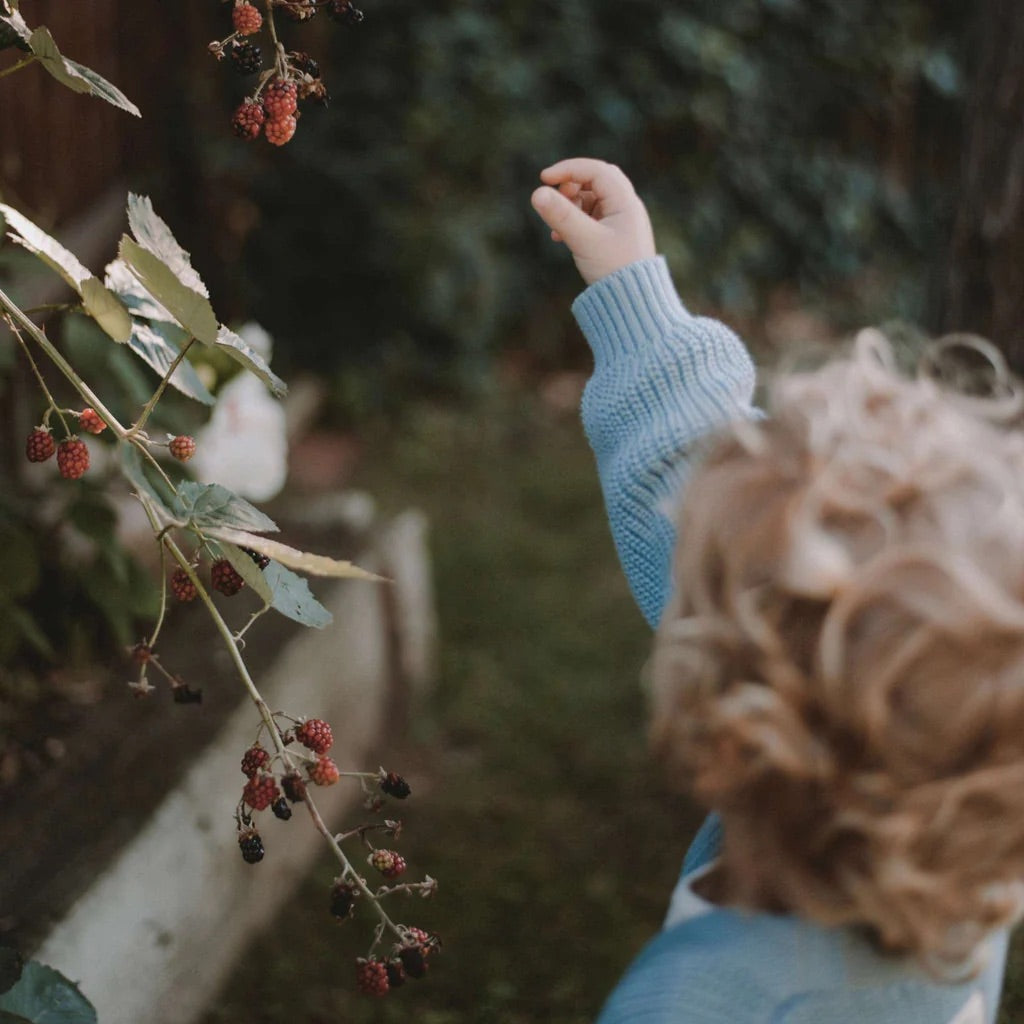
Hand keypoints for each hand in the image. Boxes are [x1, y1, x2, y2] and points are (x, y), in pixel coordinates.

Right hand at [531, 158, 655, 285]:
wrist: (633, 302)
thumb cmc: (614, 270)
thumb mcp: (584, 240)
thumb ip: (561, 215)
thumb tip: (537, 193)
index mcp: (625, 201)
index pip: (595, 170)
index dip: (568, 169)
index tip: (543, 178)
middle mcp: (626, 206)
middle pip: (595, 180)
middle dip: (571, 185)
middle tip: (554, 196)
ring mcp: (621, 221)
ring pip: (592, 198)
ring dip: (571, 205)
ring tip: (557, 225)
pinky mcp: (614, 235)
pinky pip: (592, 217)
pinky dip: (575, 220)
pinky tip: (559, 236)